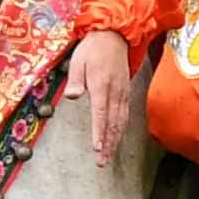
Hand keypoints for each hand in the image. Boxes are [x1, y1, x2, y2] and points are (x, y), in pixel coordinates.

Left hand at [64, 29, 133, 165]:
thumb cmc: (92, 49)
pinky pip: (125, 115)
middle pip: (112, 123)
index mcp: (101, 85)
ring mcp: (123, 93)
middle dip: (108, 144)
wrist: (115, 36)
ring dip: (115, 141)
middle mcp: (115, 92)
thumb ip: (75, 79)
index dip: (99, 132)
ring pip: (120, 122)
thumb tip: (72, 96)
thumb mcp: (78, 60)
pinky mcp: (126, 93)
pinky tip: (117, 139)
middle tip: (102, 162)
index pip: (100, 114)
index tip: (97, 148)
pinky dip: (121, 130)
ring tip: (108, 156)